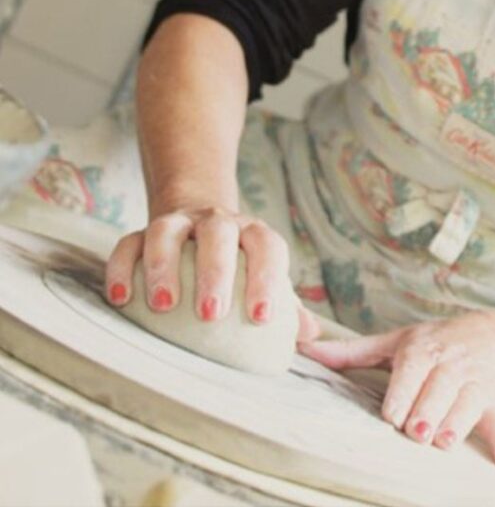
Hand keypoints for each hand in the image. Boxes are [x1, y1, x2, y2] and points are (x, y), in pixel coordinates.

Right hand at [104, 206, 319, 342]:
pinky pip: (128, 243)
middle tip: (211, 314)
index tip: (261, 318)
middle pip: (219, 234)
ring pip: (169, 231)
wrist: (199, 220)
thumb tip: (310, 336)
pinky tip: (122, 300)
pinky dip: (123, 268)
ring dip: (164, 266)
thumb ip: (286, 303)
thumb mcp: (262, 275)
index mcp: (252, 233)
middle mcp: (217, 221)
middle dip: (216, 272)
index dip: (267, 278)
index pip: (267, 247)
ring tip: (162, 305)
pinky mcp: (142, 231)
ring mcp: (179, 223)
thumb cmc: (239, 263)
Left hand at [299, 310, 494, 469]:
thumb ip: (353, 351)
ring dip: (457, 424)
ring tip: (444, 442)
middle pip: (437, 392)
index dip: (401, 398)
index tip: (392, 417)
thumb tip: (306, 349)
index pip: (411, 373)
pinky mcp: (494, 403)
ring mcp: (475, 385)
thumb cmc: (439, 340)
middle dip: (427, 413)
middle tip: (417, 432)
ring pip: (467, 406)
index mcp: (423, 350)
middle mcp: (450, 366)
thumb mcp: (398, 339)